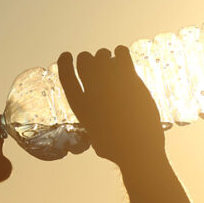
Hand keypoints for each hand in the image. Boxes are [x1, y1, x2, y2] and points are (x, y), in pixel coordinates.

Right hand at [57, 47, 165, 165]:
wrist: (139, 148)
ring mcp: (110, 83)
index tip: (67, 55)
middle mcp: (92, 91)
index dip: (64, 63)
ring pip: (102, 55)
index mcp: (81, 106)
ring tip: (113, 63)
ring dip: (106, 56)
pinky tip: (123, 58)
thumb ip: (93, 127)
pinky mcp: (129, 80)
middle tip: (98, 65)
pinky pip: (121, 53)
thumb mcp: (96, 140)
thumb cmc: (118, 150)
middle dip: (89, 59)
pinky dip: (121, 52)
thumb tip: (95, 130)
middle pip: (84, 61)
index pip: (66, 76)